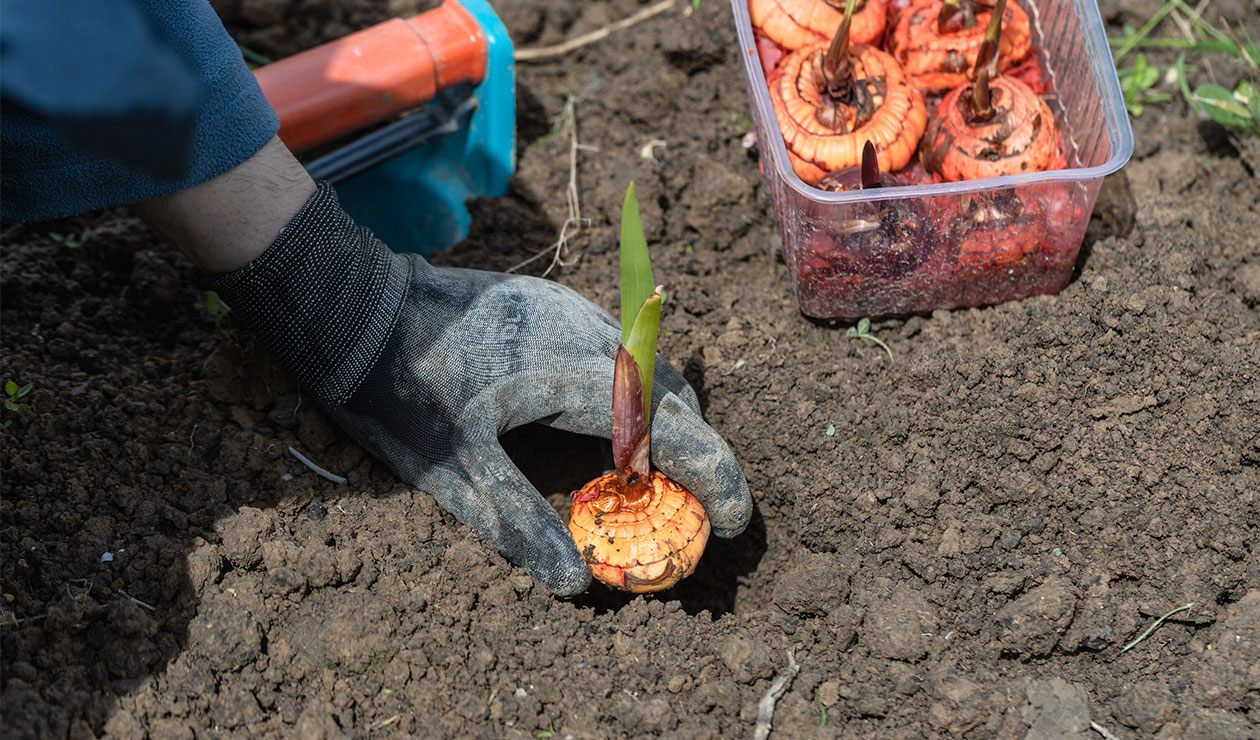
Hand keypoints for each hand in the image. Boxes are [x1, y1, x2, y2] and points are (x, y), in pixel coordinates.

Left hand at [206, 184, 751, 595]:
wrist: (354, 304)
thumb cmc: (401, 389)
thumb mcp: (451, 470)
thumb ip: (518, 522)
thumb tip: (575, 583)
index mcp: (572, 378)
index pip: (670, 430)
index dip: (715, 475)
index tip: (737, 519)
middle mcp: (585, 335)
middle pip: (672, 397)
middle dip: (696, 450)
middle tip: (694, 504)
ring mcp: (568, 310)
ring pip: (647, 366)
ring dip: (664, 417)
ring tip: (652, 471)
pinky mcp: (549, 300)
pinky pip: (616, 345)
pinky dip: (632, 389)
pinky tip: (604, 419)